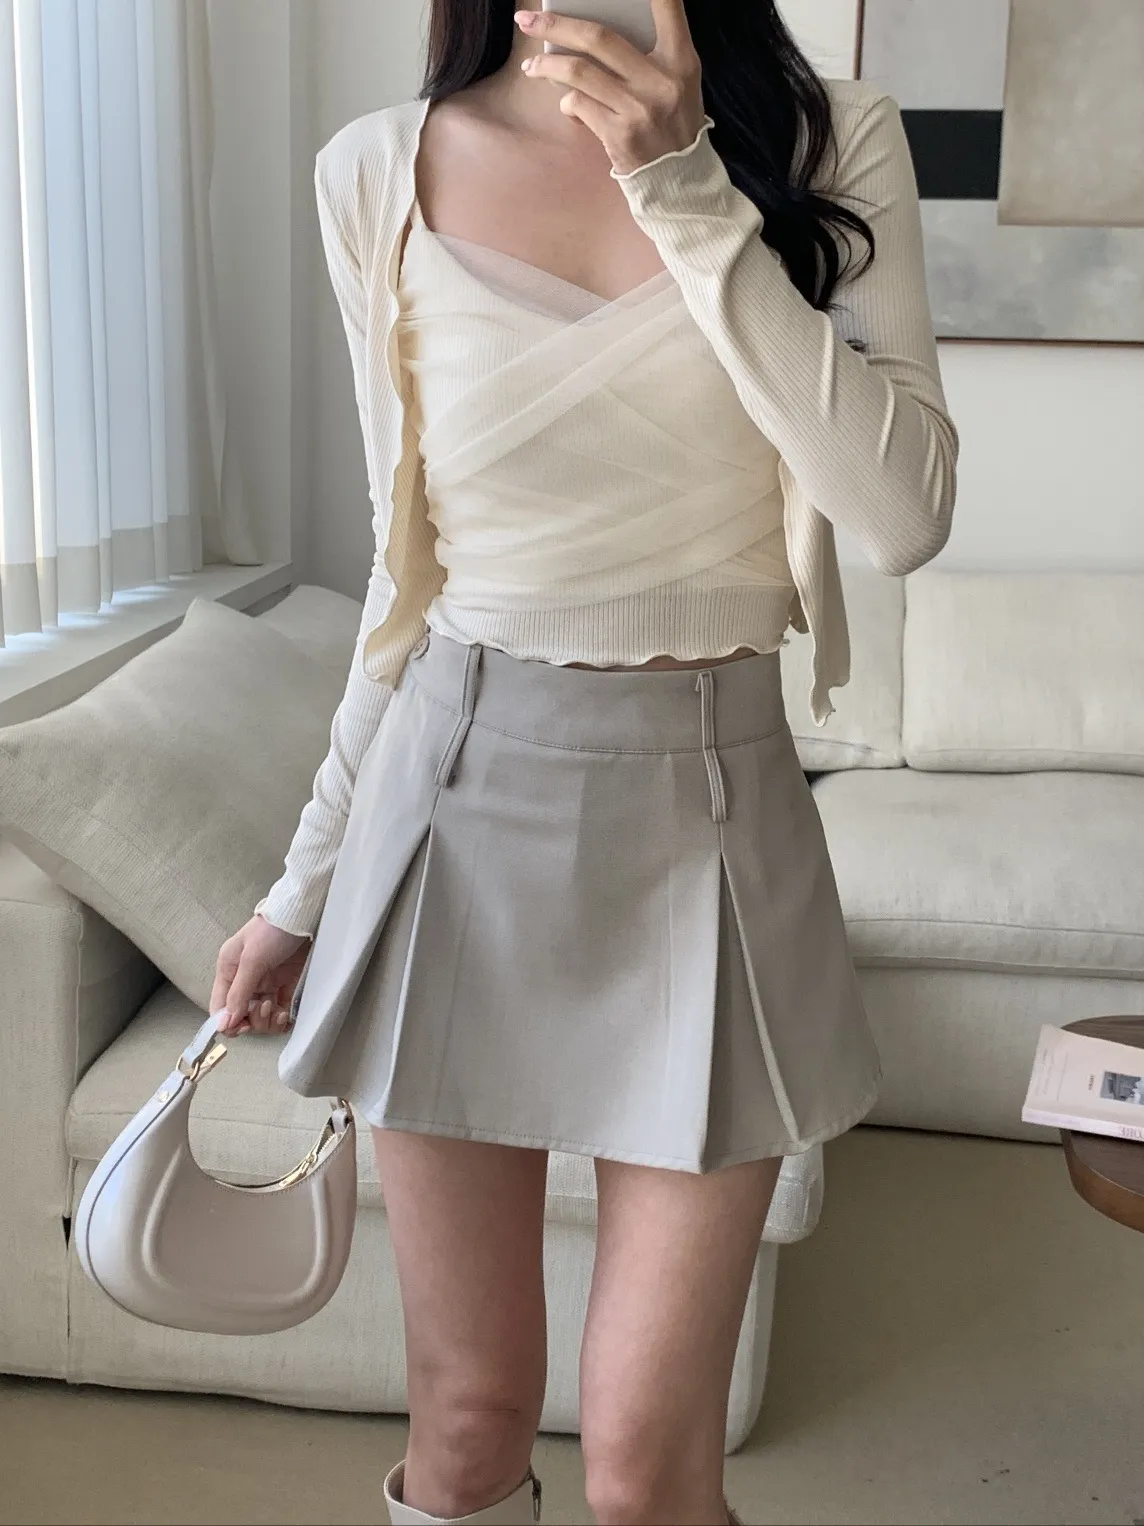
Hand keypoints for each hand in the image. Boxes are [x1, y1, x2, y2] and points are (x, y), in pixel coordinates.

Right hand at [210, 914, 310, 1036]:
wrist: (305, 914)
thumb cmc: (274, 929)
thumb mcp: (252, 959)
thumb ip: (238, 993)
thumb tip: (224, 1024)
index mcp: (229, 970)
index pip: (220, 1006)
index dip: (229, 1022)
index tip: (244, 1027)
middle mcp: (246, 979)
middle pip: (241, 1015)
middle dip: (254, 1020)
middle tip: (267, 1009)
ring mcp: (267, 982)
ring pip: (261, 1016)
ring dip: (269, 1021)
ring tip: (279, 1011)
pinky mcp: (287, 983)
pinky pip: (280, 1010)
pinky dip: (282, 1018)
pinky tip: (287, 1016)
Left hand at [514, 0, 705, 175]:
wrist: (680, 183)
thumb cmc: (672, 127)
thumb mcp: (677, 85)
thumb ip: (649, 56)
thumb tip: (589, 35)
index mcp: (681, 60)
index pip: (667, 6)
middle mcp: (661, 80)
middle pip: (598, 36)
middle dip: (555, 25)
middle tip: (526, 21)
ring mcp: (639, 108)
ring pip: (579, 71)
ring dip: (547, 66)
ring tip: (531, 66)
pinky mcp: (620, 134)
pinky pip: (579, 105)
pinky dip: (568, 103)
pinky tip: (567, 105)